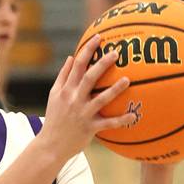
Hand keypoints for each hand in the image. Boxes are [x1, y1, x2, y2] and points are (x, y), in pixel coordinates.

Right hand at [39, 34, 135, 162]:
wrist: (50, 145)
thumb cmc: (54, 119)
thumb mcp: (53, 96)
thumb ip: (62, 76)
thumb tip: (70, 57)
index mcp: (65, 90)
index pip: (76, 66)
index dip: (87, 50)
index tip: (98, 37)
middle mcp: (74, 100)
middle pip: (89, 78)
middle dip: (102, 64)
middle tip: (116, 53)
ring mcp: (82, 114)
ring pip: (101, 99)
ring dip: (115, 89)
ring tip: (128, 79)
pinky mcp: (90, 128)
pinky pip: (108, 123)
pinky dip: (121, 120)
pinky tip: (133, 115)